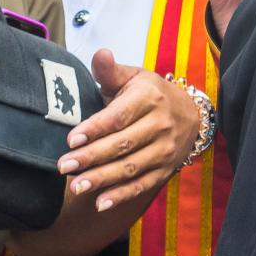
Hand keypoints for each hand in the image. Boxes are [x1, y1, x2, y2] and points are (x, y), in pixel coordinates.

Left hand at [54, 52, 197, 211]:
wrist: (191, 114)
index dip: (95, 128)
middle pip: (122, 144)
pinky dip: (122, 195)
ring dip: (103, 179)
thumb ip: (110, 70)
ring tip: (76, 186)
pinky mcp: (166, 169)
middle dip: (91, 157)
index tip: (71, 139)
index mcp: (149, 98)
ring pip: (131, 167)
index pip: (119, 116)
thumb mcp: (134, 77)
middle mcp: (160, 125)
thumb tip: (100, 53)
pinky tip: (101, 202)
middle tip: (64, 166)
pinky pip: (142, 185)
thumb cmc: (151, 93)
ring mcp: (165, 150)